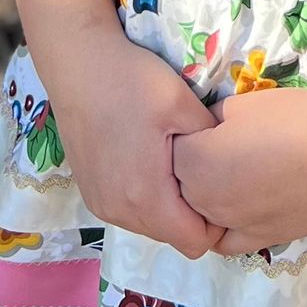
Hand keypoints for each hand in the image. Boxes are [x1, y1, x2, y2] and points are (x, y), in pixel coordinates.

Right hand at [29, 13, 228, 257]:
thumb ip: (211, 142)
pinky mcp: (91, 193)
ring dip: (169, 206)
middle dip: (193, 213)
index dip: (216, 222)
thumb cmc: (132, 81)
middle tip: (203, 170)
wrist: (77, 63)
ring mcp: (101, 204)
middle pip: (172, 236)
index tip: (223, 187)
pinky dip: (146, 197)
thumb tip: (229, 165)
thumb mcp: (182, 104)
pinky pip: (130, 212)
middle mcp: (119, 211)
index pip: (194, 243)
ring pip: (150, 225)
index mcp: (145, 196)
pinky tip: (150, 160)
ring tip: (176, 162)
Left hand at [170, 83, 306, 254]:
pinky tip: (235, 208)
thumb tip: (212, 129)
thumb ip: (217, 119)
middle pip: (181, 185)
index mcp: (197, 163)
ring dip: (204, 197)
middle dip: (191, 166)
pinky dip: (223, 227)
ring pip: (201, 214)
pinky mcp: (261, 240)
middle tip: (216, 145)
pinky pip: (227, 241)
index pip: (172, 149)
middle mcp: (206, 202)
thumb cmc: (296, 118)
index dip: (186, 134)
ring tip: (228, 174)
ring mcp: (233, 227)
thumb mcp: (245, 102)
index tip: (201, 124)